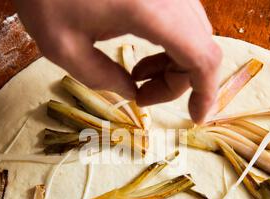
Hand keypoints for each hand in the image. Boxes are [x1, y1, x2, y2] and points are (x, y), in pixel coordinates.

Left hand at [15, 0, 221, 123]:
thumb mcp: (63, 46)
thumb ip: (102, 77)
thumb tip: (130, 92)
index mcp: (151, 11)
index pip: (202, 57)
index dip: (206, 91)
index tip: (195, 116)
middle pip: (201, 46)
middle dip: (179, 81)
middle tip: (143, 95)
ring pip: (193, 31)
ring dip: (174, 61)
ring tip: (138, 74)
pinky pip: (180, 16)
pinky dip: (169, 40)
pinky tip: (139, 47)